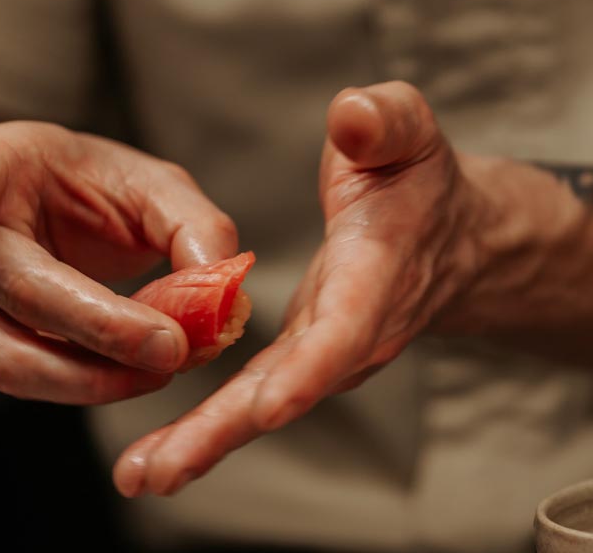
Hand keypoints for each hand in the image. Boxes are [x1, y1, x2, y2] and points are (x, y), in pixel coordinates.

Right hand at [0, 122, 238, 403]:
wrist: (52, 217)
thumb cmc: (92, 188)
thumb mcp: (147, 182)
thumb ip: (189, 221)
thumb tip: (220, 285)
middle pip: (13, 288)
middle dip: (96, 324)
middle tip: (171, 345)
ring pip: (11, 355)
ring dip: (95, 373)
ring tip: (167, 366)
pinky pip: (29, 378)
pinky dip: (91, 382)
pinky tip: (143, 373)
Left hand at [114, 81, 490, 495]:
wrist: (452, 235)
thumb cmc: (419, 175)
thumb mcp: (408, 129)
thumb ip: (384, 120)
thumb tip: (352, 117)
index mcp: (375, 270)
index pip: (346, 325)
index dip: (312, 366)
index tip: (267, 407)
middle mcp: (351, 326)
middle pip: (291, 386)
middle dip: (225, 429)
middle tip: (156, 470)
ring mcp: (327, 348)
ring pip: (266, 402)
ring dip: (203, 441)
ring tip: (140, 474)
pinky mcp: (303, 352)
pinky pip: (255, 393)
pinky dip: (209, 425)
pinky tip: (159, 454)